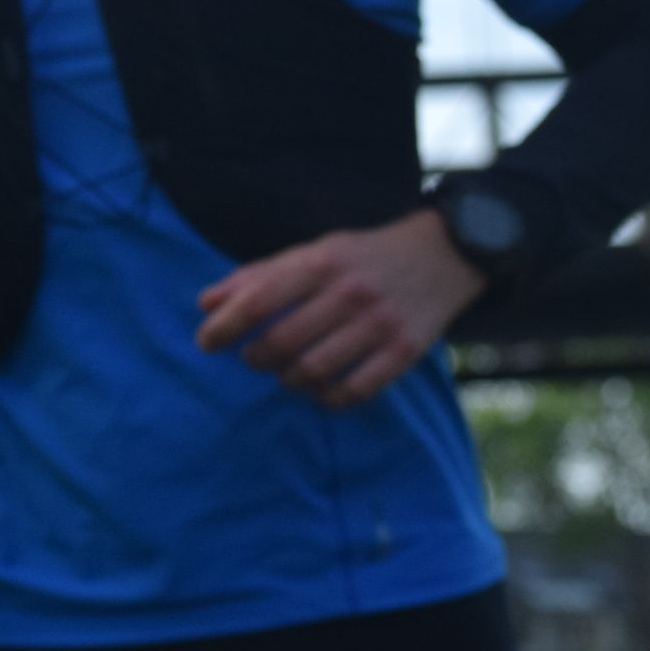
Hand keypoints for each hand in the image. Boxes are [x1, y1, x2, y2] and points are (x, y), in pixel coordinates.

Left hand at [192, 211, 483, 408]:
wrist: (443, 254)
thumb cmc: (362, 257)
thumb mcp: (313, 252)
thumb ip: (259, 276)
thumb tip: (206, 303)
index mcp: (321, 262)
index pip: (259, 300)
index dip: (225, 326)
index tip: (206, 343)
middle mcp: (349, 293)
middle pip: (282, 342)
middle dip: (256, 358)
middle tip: (254, 358)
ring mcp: (379, 324)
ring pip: (314, 370)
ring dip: (289, 379)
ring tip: (286, 372)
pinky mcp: (404, 352)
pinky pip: (354, 390)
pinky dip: (327, 398)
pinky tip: (320, 390)